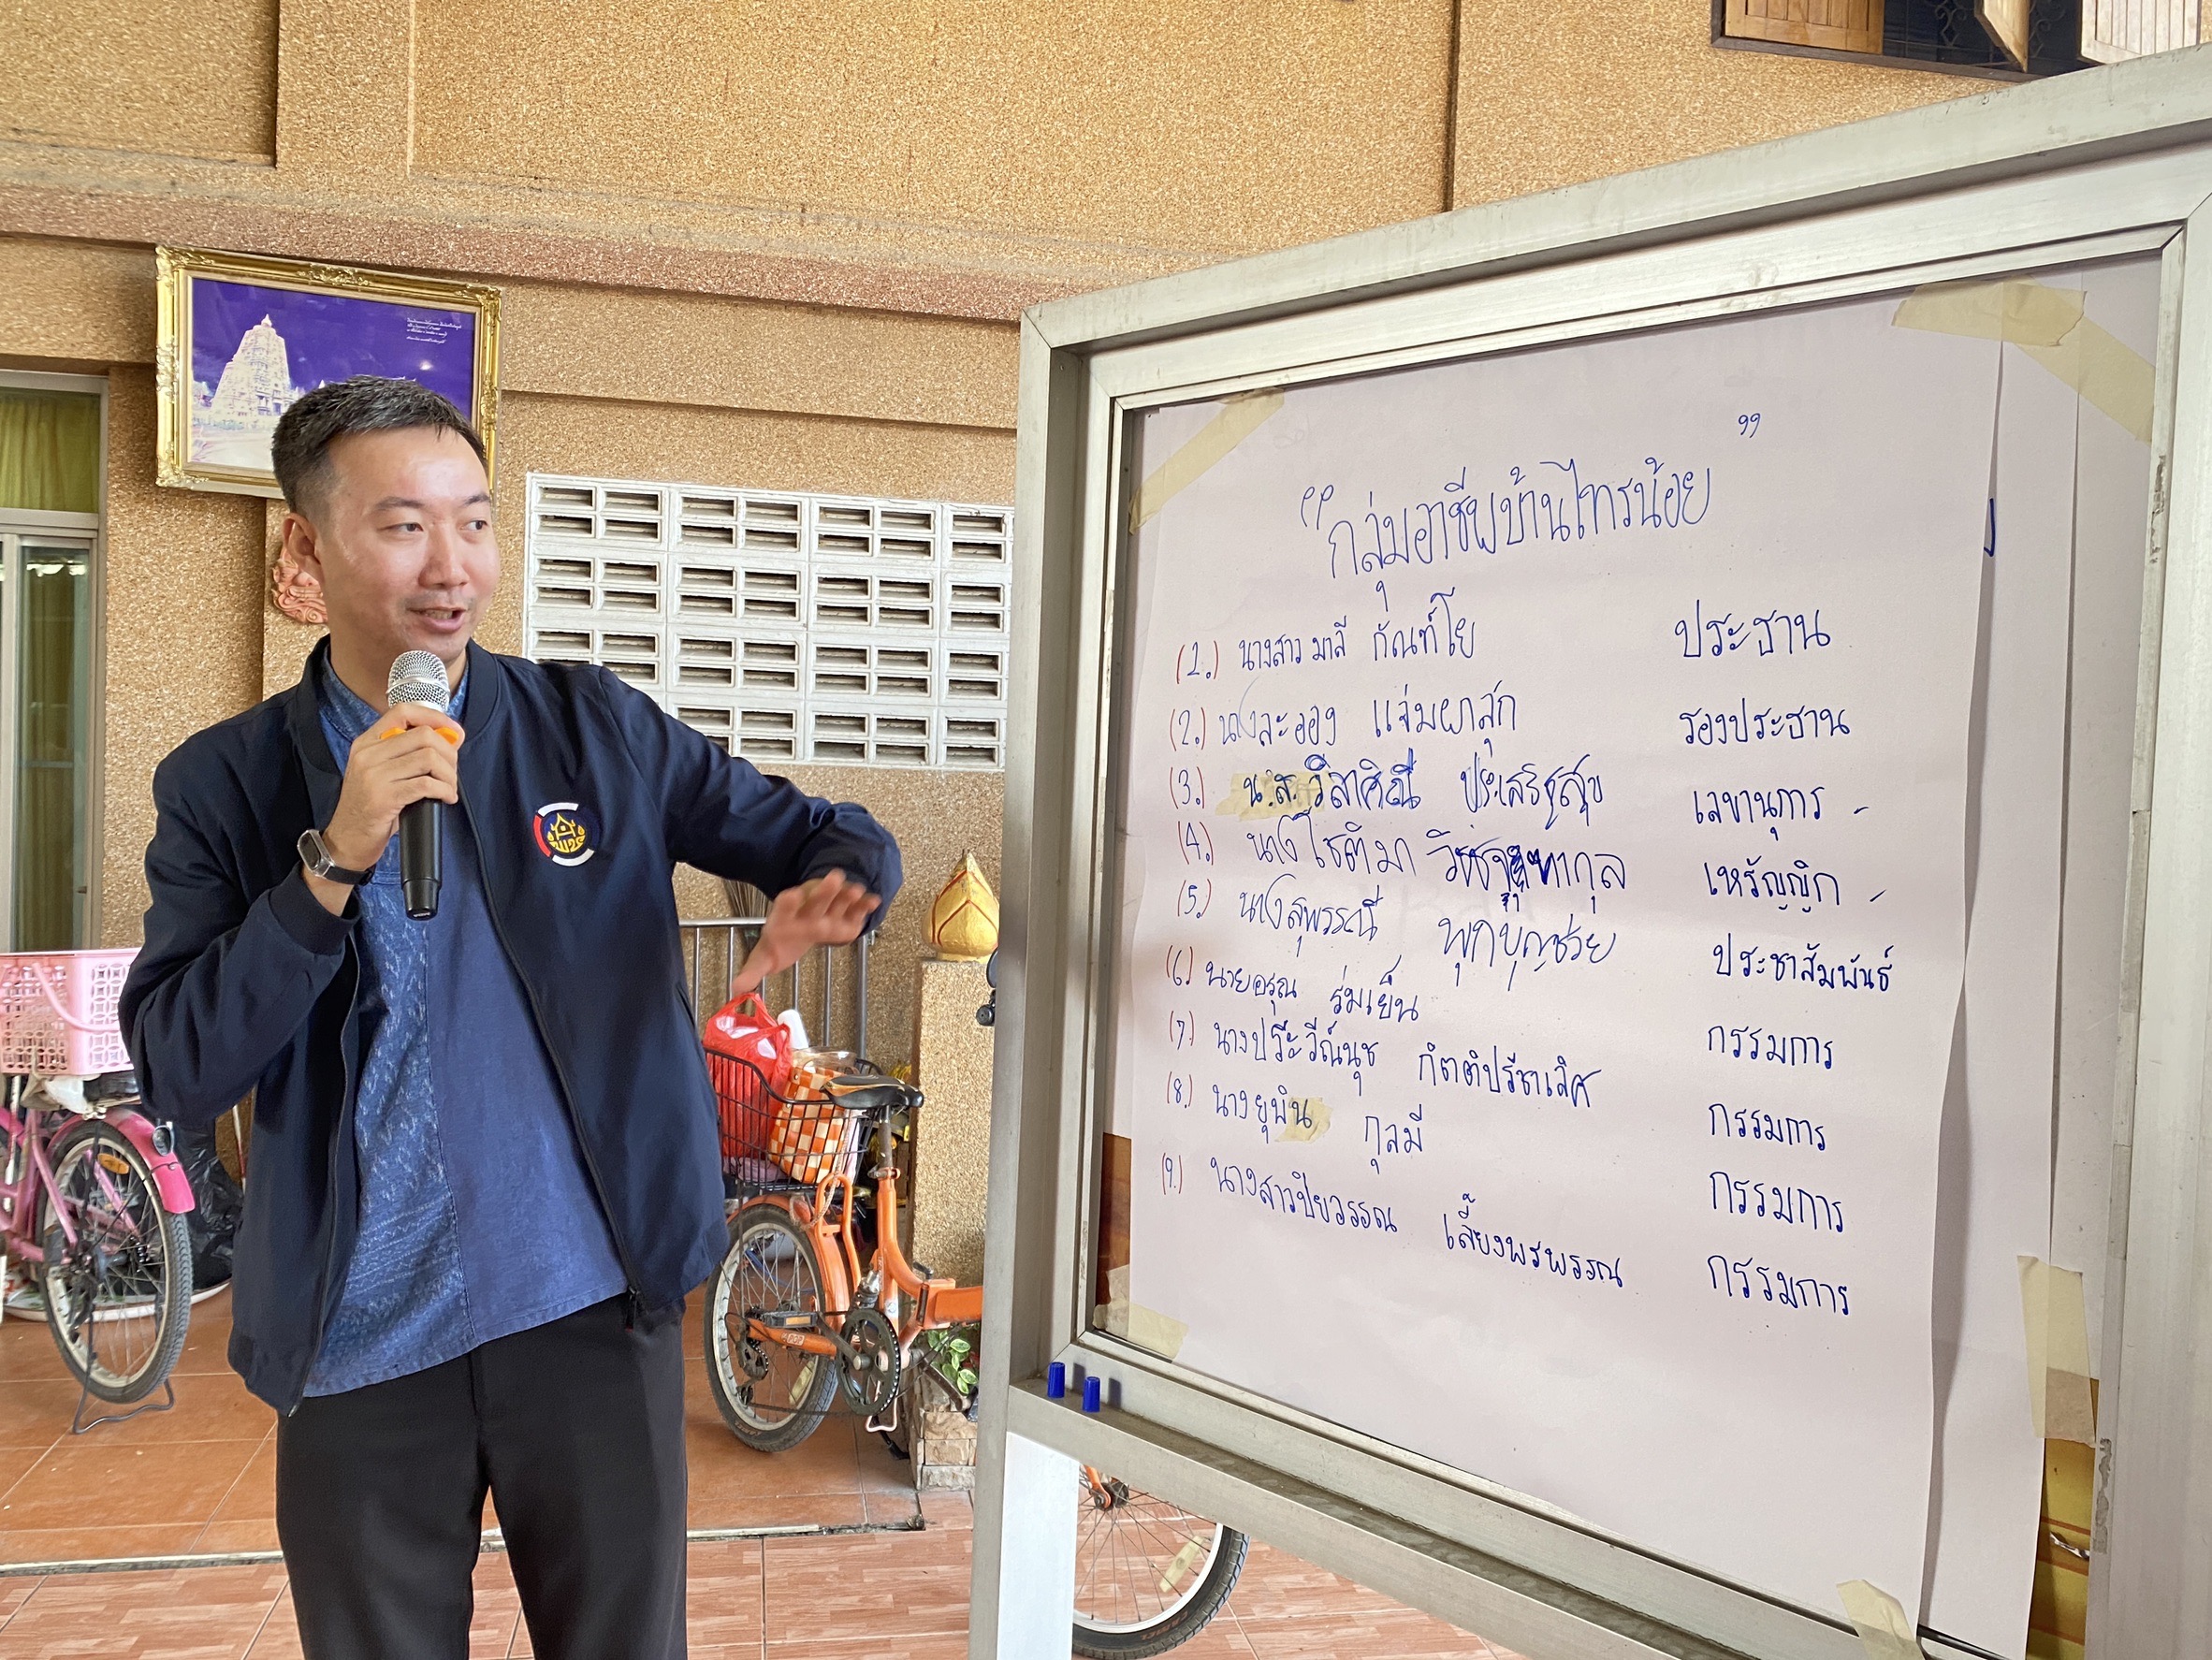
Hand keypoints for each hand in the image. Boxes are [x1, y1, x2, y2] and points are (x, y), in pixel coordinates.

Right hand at [304, 705, 464, 913]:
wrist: (347, 838)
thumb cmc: (371, 805)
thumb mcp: (382, 771)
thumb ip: (408, 753)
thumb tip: (452, 738)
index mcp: (367, 742)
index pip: (403, 712)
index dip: (435, 717)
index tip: (454, 731)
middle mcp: (367, 754)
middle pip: (423, 735)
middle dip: (448, 752)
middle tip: (452, 771)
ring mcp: (373, 775)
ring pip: (428, 758)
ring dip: (449, 774)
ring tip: (449, 787)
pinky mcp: (383, 797)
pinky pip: (426, 784)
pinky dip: (444, 790)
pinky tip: (446, 797)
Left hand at [732, 870, 880, 994]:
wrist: (802, 923)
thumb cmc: (783, 940)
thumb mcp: (766, 956)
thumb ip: (753, 969)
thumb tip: (735, 989)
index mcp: (785, 918)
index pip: (785, 907)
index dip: (788, 902)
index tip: (791, 895)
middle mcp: (807, 911)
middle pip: (816, 900)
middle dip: (825, 891)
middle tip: (834, 879)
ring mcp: (828, 911)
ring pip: (837, 900)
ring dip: (846, 894)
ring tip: (856, 890)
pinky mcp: (845, 916)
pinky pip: (855, 909)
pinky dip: (865, 905)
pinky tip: (873, 900)